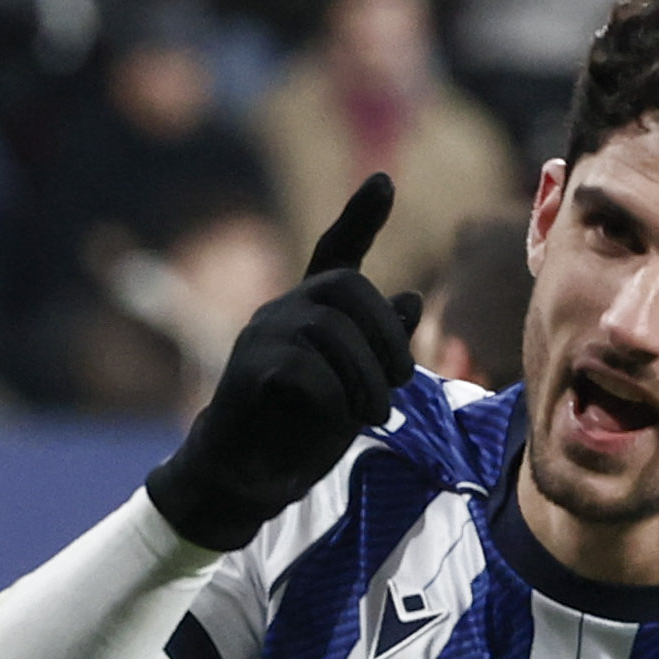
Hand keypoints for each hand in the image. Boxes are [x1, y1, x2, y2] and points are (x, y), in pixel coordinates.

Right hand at [144, 176, 417, 551]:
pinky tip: (341, 418)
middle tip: (403, 380)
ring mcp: (261, 335)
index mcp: (311, 312)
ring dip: (366, 376)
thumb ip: (377, 347)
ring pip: (330, 329)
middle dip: (385, 333)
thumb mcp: (355, 387)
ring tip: (377, 413)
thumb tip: (411, 298)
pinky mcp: (248, 369)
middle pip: (346, 287)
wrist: (248, 476)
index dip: (358, 217)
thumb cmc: (301, 431)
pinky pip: (305, 366)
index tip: (384, 181)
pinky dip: (336, 396)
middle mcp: (283, 311)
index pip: (335, 252)